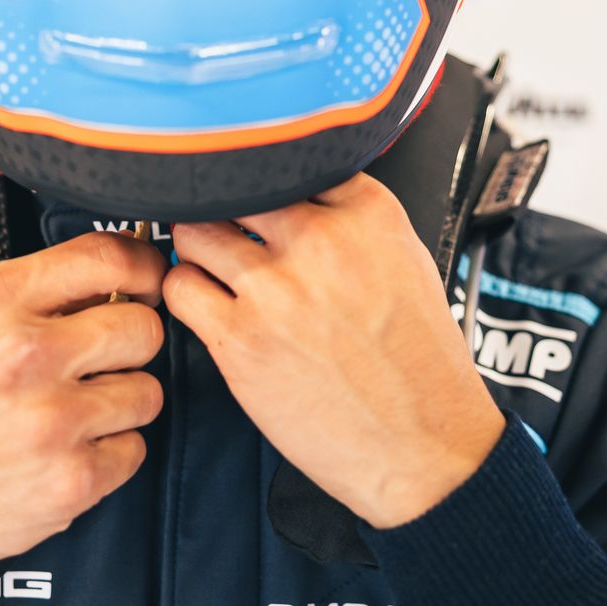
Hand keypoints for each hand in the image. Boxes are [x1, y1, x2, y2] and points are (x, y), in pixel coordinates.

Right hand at [0, 232, 168, 583]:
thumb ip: (38, 291)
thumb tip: (118, 282)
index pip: (110, 258)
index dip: (144, 267)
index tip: (147, 281)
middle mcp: (27, 354)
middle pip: (144, 328)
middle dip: (129, 343)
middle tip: (102, 359)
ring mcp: (53, 420)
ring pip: (147, 392)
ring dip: (120, 402)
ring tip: (75, 410)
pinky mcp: (70, 480)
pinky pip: (134, 450)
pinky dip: (109, 452)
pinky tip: (68, 448)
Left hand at [165, 173, 503, 529]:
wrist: (424, 445)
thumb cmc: (418, 361)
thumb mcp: (407, 259)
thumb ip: (351, 216)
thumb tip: (294, 190)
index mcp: (367, 214)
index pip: (291, 160)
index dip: (265, 177)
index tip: (255, 191)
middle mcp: (320, 242)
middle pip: (234, 188)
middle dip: (223, 207)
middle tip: (221, 225)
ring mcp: (276, 290)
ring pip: (195, 232)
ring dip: (197, 246)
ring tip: (211, 265)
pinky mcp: (241, 339)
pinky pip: (182, 288)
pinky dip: (186, 289)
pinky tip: (205, 301)